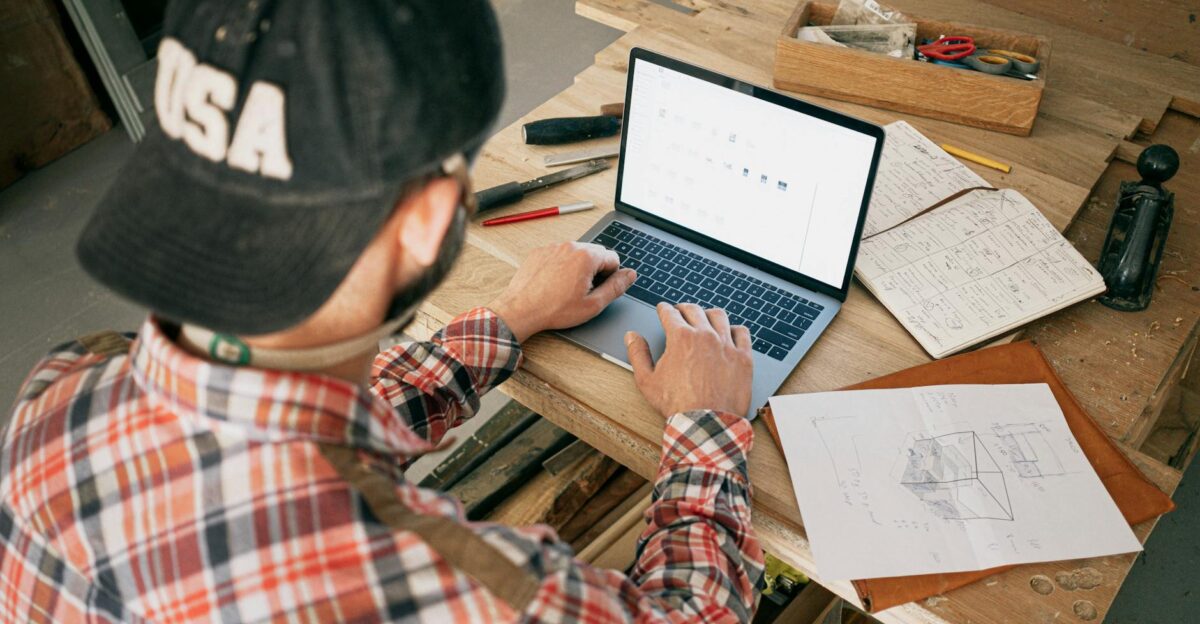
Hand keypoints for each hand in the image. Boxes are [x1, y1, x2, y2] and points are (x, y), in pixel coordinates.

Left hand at [489, 242, 635, 342]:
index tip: (598, 289)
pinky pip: (558, 254)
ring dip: (577, 267)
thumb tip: (630, 275)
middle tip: (583, 291)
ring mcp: (553, 247)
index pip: (613, 258)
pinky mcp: (540, 252)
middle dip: (594, 270)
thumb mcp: (593, 304)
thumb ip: (616, 287)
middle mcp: (570, 246)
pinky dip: (560, 266)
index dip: (610, 276)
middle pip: (595, 253)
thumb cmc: (554, 310)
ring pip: (576, 253)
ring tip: (566, 288)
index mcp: (586, 257)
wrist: (521, 310)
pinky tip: (554, 283)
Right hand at [625, 303, 753, 417]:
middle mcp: (705, 335)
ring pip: (719, 316)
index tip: (663, 309)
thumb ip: (637, 354)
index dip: (664, 309)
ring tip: (705, 318)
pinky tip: (730, 333)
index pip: (670, 313)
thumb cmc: (677, 405)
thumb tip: (632, 336)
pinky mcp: (743, 357)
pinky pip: (742, 333)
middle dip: (684, 308)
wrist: (706, 423)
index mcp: (680, 337)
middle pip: (694, 310)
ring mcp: (726, 345)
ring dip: (708, 314)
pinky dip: (734, 330)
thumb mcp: (647, 381)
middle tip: (681, 311)